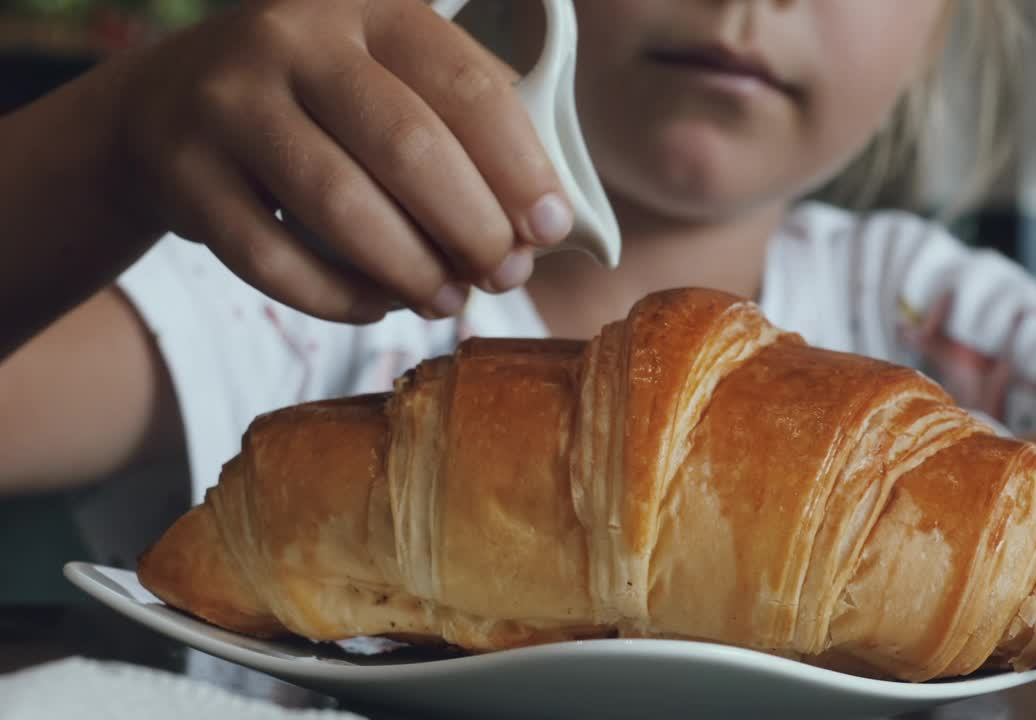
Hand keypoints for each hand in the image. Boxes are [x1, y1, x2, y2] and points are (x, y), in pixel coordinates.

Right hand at [115, 0, 572, 321]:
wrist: (171, 103)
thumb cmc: (324, 103)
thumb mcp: (392, 79)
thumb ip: (467, 130)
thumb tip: (539, 225)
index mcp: (370, 8)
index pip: (465, 85)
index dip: (519, 167)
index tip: (551, 228)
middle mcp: (293, 39)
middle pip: (407, 147)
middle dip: (473, 228)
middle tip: (503, 275)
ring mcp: (229, 102)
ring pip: (340, 206)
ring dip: (411, 271)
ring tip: (447, 300)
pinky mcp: (185, 173)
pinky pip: (273, 258)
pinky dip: (338, 297)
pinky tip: (376, 305)